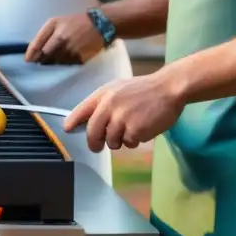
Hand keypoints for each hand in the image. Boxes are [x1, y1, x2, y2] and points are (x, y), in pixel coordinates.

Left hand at [25, 13, 103, 64]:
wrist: (99, 25)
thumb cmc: (73, 22)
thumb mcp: (54, 22)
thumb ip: (42, 36)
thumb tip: (31, 52)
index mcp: (56, 33)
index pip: (39, 48)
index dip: (31, 56)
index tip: (28, 60)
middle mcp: (64, 43)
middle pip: (46, 58)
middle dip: (41, 59)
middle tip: (40, 58)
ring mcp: (73, 52)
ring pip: (56, 63)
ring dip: (52, 61)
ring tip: (56, 54)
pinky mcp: (82, 60)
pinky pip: (67, 65)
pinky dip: (63, 63)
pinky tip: (66, 56)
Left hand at [64, 71, 184, 150]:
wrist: (168, 88)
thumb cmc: (143, 90)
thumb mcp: (118, 89)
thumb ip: (104, 103)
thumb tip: (88, 121)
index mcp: (103, 95)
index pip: (82, 110)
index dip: (73, 122)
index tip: (68, 129)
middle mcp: (109, 106)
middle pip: (92, 132)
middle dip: (94, 143)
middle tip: (97, 147)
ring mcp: (121, 118)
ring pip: (111, 141)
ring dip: (119, 141)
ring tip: (131, 129)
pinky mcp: (135, 129)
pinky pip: (129, 143)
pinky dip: (135, 141)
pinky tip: (143, 129)